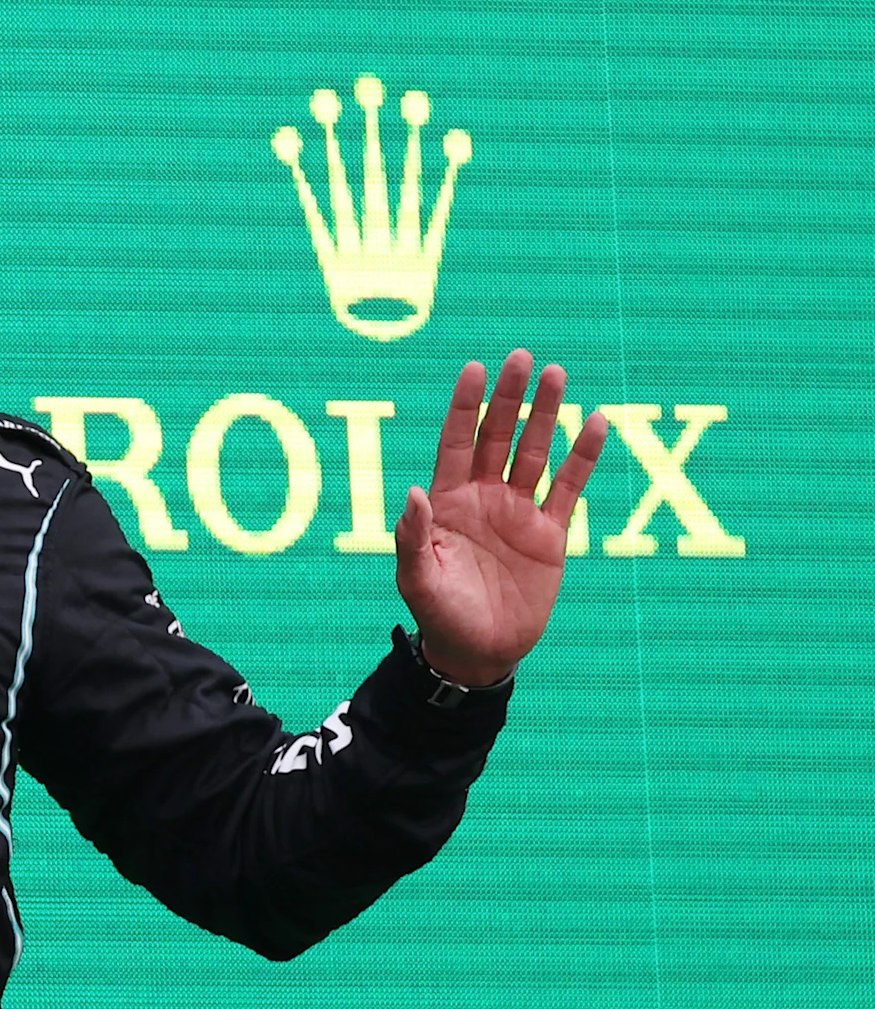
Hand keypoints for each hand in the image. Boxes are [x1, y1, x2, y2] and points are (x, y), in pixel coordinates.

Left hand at [396, 350, 607, 686]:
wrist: (478, 651)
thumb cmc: (439, 616)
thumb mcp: (416, 579)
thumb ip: (412, 537)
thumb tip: (415, 492)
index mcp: (448, 502)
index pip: (457, 442)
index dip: (465, 406)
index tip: (474, 369)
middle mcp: (483, 497)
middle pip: (497, 435)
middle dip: (509, 398)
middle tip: (521, 357)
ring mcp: (517, 512)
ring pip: (534, 452)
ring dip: (546, 414)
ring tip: (557, 374)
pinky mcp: (549, 534)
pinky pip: (569, 487)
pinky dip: (584, 457)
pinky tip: (596, 422)